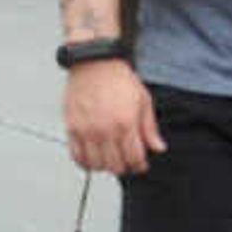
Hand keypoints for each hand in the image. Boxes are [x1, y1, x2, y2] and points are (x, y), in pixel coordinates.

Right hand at [62, 56, 162, 174]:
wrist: (94, 63)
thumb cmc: (118, 78)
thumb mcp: (143, 100)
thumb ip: (150, 128)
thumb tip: (158, 148)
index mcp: (126, 123)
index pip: (134, 158)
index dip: (140, 166)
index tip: (140, 165)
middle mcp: (105, 130)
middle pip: (115, 166)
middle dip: (124, 168)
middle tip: (125, 163)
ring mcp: (87, 130)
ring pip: (96, 165)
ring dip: (105, 167)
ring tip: (109, 160)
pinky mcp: (72, 128)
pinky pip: (76, 156)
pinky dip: (84, 162)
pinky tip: (91, 158)